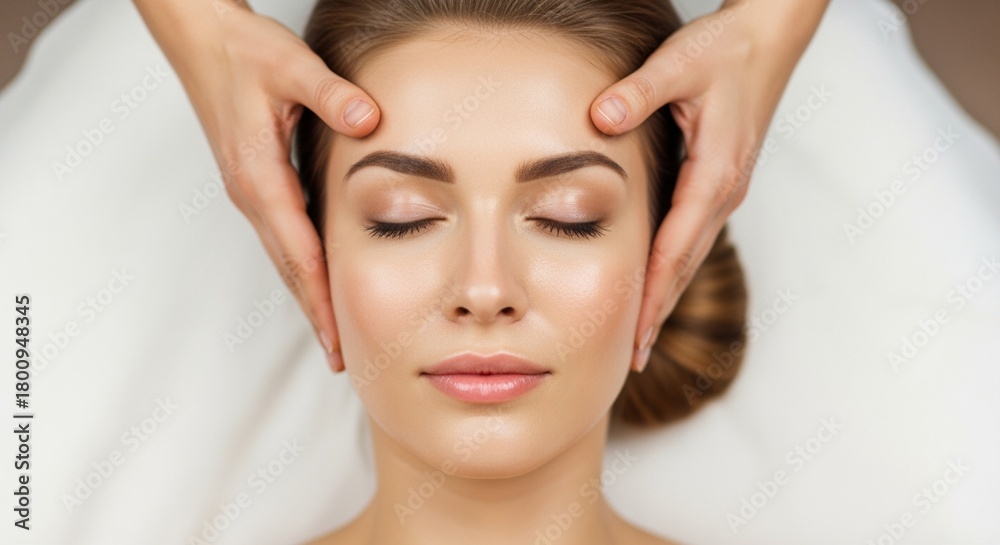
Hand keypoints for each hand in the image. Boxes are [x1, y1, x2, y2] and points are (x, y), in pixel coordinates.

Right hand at [133, 0, 381, 370]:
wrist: (202, 39)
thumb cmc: (243, 50)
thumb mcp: (289, 65)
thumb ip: (331, 94)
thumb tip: (368, 120)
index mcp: (260, 177)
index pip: (297, 251)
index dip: (321, 298)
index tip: (339, 338)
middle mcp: (252, 194)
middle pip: (289, 269)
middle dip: (315, 315)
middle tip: (341, 360)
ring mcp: (252, 193)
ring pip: (284, 258)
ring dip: (308, 298)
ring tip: (333, 338)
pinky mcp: (256, 184)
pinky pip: (282, 238)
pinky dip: (303, 268)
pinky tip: (320, 281)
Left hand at [587, 0, 829, 370]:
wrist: (767, 38)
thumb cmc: (724, 48)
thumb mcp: (680, 63)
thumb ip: (638, 92)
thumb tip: (598, 118)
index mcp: (716, 174)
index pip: (677, 247)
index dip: (652, 293)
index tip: (632, 334)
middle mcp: (723, 193)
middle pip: (685, 267)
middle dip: (657, 314)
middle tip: (630, 359)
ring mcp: (723, 193)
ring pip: (689, 258)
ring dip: (664, 299)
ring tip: (639, 341)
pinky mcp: (717, 186)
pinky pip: (690, 239)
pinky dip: (670, 270)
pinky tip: (652, 287)